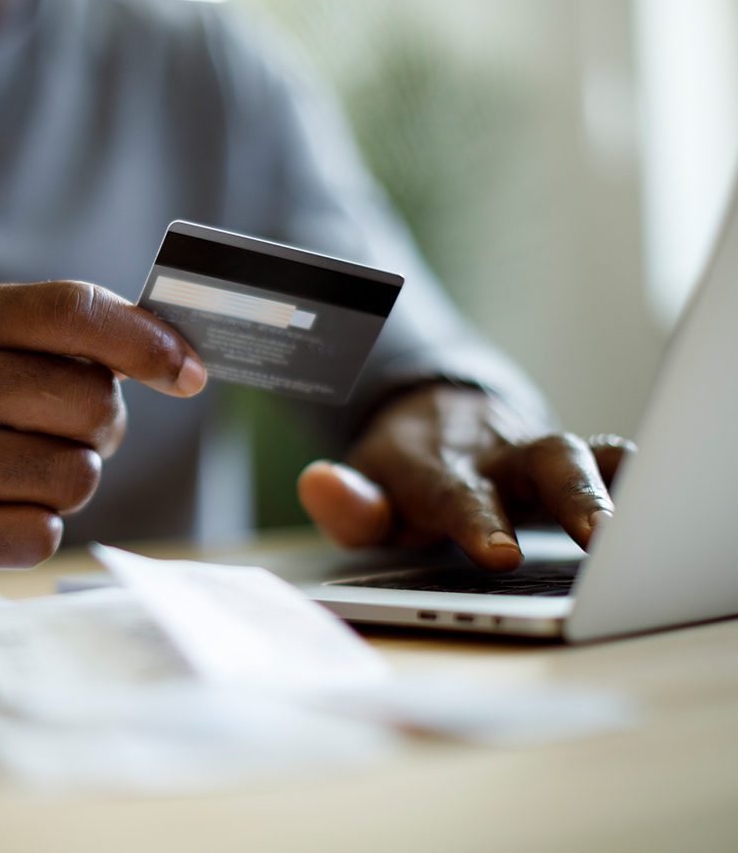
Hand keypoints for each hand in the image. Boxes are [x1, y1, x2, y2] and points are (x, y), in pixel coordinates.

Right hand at [0, 282, 206, 582]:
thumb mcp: (6, 347)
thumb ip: (88, 340)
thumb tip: (184, 367)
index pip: (75, 311)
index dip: (147, 342)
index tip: (189, 374)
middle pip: (93, 403)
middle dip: (102, 427)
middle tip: (66, 432)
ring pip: (76, 477)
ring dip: (70, 482)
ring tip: (22, 472)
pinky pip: (42, 534)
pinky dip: (39, 528)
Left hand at [297, 385, 634, 569]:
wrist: (429, 417)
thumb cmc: (397, 473)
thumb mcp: (362, 491)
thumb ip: (348, 501)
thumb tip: (316, 482)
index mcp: (436, 466)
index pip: (454, 492)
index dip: (475, 519)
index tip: (500, 553)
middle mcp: (492, 455)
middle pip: (538, 459)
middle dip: (570, 493)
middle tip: (601, 534)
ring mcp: (529, 453)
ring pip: (580, 453)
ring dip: (613, 486)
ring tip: (641, 528)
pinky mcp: (559, 456)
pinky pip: (603, 458)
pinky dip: (629, 474)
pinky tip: (653, 501)